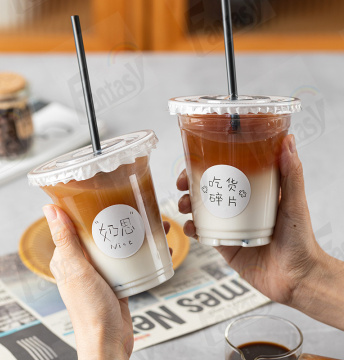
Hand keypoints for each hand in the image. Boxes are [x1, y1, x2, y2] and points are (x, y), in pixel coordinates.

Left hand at [43, 205, 171, 359]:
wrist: (109, 340)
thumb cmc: (89, 309)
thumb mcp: (76, 270)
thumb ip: (65, 240)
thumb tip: (50, 209)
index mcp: (69, 257)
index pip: (76, 225)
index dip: (88, 208)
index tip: (103, 193)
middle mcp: (85, 262)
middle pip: (102, 231)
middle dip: (120, 218)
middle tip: (138, 207)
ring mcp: (102, 270)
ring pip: (119, 244)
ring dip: (137, 233)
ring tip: (156, 225)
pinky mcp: (118, 278)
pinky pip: (130, 259)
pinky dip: (143, 251)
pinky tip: (159, 247)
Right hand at [177, 135, 324, 305]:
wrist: (296, 278)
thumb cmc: (300, 239)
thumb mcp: (295, 202)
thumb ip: (291, 174)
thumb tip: (288, 140)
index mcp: (253, 193)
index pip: (227, 172)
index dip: (208, 165)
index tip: (196, 160)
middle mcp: (239, 208)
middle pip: (209, 190)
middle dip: (191, 184)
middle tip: (182, 184)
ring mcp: (229, 226)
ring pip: (201, 210)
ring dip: (187, 204)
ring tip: (184, 205)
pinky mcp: (223, 245)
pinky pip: (202, 234)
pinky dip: (192, 229)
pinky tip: (190, 227)